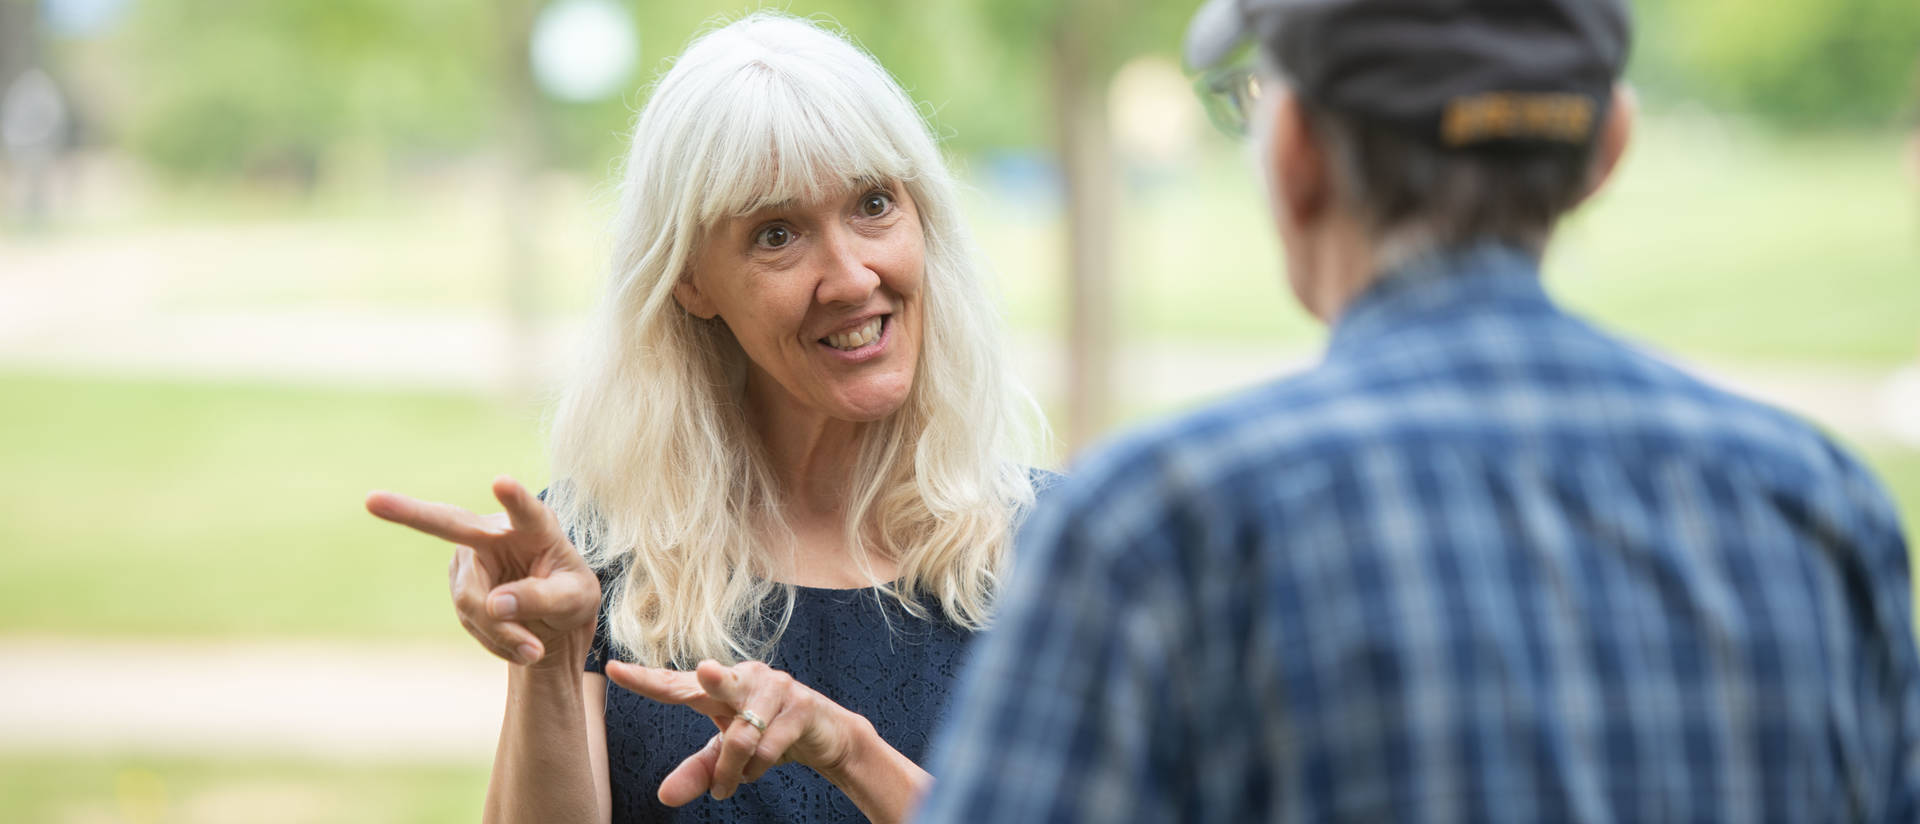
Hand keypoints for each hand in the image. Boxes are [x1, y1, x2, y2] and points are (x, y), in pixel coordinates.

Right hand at [364, 476, 599, 667]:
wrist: (557, 618)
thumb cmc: (572, 595)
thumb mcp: (576, 600)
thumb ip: (542, 598)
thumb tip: (495, 605)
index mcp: (535, 526)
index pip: (524, 511)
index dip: (513, 498)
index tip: (502, 482)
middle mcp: (494, 532)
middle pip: (449, 525)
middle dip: (409, 513)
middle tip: (372, 500)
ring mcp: (470, 558)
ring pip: (472, 600)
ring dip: (502, 632)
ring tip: (533, 649)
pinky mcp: (460, 584)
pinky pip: (472, 620)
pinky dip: (497, 639)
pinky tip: (519, 642)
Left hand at [606, 659, 873, 804]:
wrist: (827, 735)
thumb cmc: (767, 735)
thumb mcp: (726, 757)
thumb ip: (697, 772)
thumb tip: (664, 797)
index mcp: (719, 685)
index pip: (676, 683)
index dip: (645, 679)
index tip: (613, 670)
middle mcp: (744, 678)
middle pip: (718, 681)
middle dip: (712, 678)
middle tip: (705, 671)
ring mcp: (775, 689)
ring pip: (742, 738)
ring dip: (732, 772)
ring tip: (729, 787)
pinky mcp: (800, 707)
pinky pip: (769, 748)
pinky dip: (756, 769)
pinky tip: (757, 769)